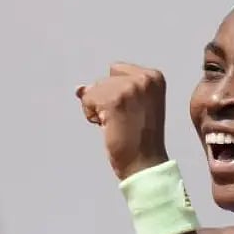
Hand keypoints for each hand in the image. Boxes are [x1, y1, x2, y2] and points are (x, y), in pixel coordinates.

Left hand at [76, 63, 169, 179]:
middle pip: (103, 79)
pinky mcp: (113, 101)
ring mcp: (129, 88)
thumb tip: (79, 89)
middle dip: (105, 100)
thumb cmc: (139, 139)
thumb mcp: (132, 105)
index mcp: (154, 77)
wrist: (145, 163)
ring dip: (98, 109)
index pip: (116, 70)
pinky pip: (87, 100)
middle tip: (125, 121)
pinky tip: (109, 127)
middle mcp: (144, 78)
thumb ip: (110, 89)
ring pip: (93, 89)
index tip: (131, 112)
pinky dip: (91, 115)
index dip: (115, 92)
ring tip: (118, 125)